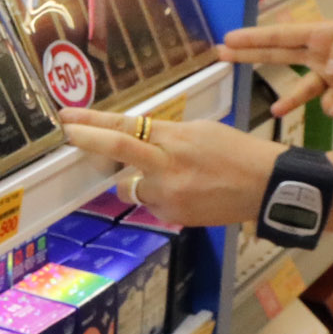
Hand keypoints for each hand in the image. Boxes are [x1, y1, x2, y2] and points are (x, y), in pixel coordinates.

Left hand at [62, 109, 279, 226]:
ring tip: (170, 176)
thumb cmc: (237, 152)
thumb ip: (164, 134)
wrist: (266, 186)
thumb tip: (135, 136)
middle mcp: (167, 166)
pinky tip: (187, 192)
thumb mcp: (200, 130)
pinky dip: (159, 197)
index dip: (92, 121)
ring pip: (130, 186)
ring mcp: (168, 194)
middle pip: (116, 149)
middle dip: (87, 140)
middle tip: (65, 134)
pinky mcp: (173, 216)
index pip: (125, 125)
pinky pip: (151, 204)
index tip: (66, 117)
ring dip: (136, 179)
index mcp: (175, 138)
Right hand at [221, 16, 332, 119]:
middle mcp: (320, 53)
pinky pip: (327, 104)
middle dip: (250, 56)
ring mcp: (330, 75)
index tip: (229, 39)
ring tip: (274, 110)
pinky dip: (328, 108)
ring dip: (289, 100)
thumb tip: (328, 67)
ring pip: (301, 88)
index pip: (282, 35)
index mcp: (322, 33)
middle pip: (278, 55)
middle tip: (221, 55)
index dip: (255, 38)